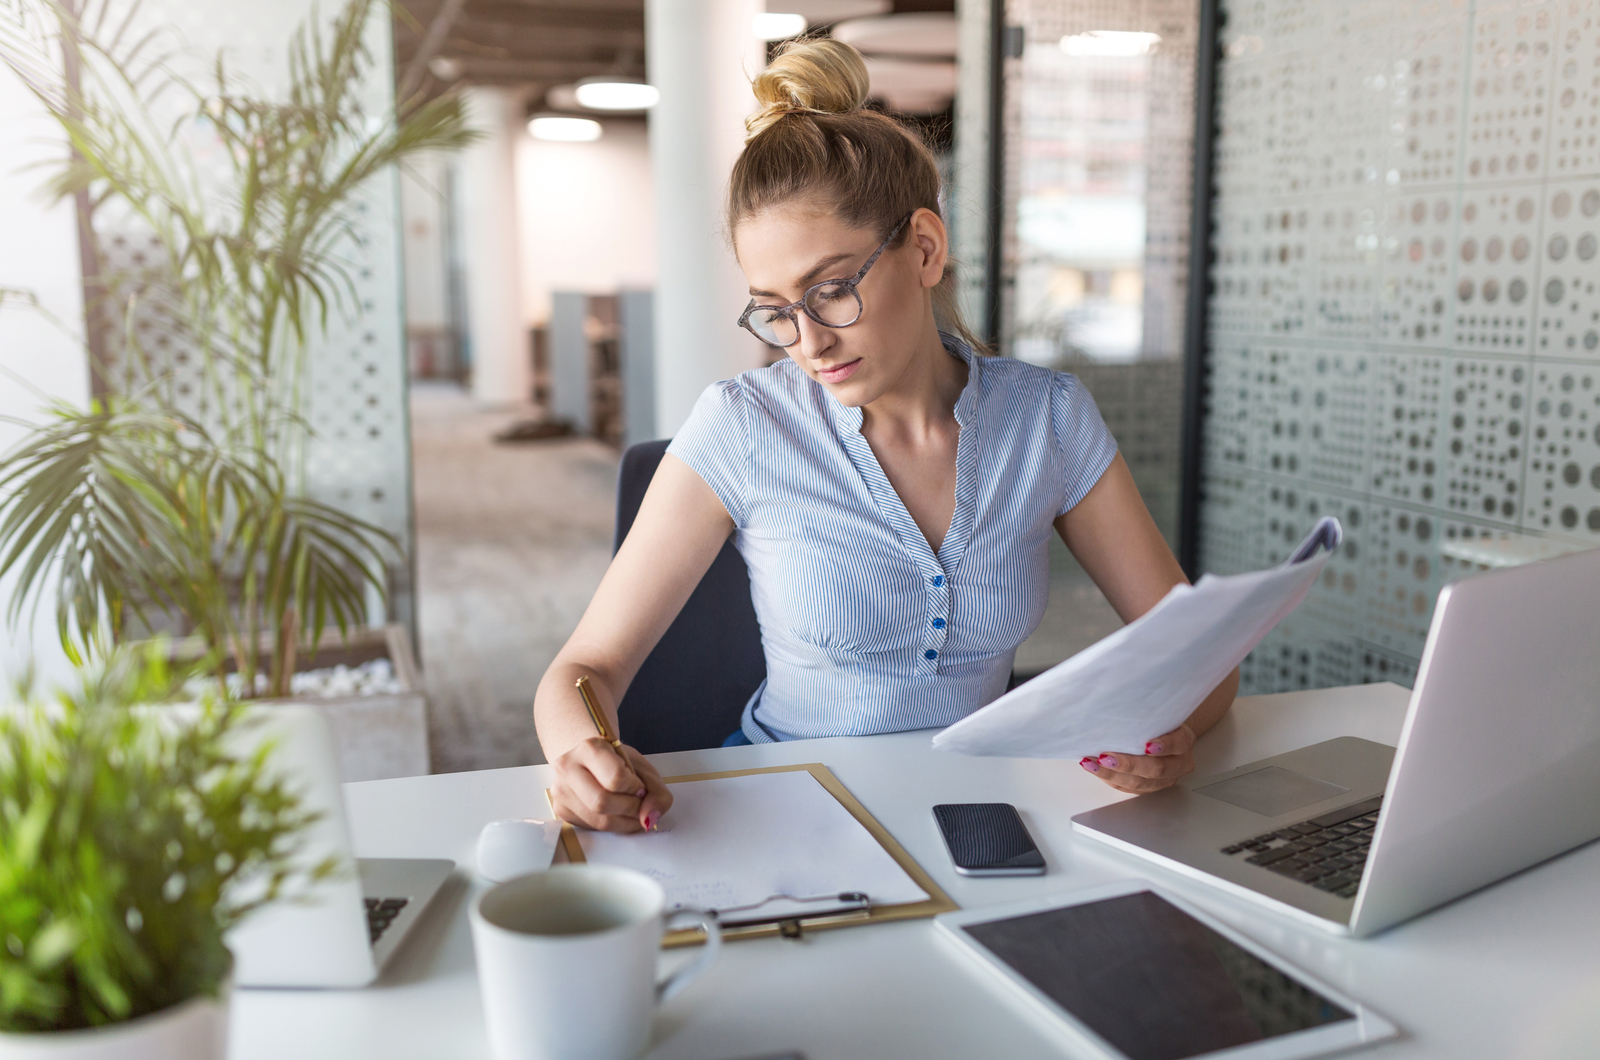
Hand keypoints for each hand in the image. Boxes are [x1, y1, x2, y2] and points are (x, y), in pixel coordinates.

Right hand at [548, 738, 673, 832]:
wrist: (590, 760)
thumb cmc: (616, 762)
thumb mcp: (642, 768)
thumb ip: (656, 792)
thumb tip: (649, 819)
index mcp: (589, 748)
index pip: (615, 778)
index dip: (635, 788)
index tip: (640, 787)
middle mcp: (568, 767)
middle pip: (602, 802)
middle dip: (630, 808)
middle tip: (639, 804)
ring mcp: (560, 790)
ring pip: (598, 821)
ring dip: (624, 821)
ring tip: (631, 810)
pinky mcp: (561, 809)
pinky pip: (592, 828)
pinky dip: (612, 826)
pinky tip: (616, 814)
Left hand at [1080, 724, 1196, 793]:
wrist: (1162, 734)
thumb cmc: (1155, 721)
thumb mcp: (1156, 713)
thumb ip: (1145, 714)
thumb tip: (1116, 706)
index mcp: (1184, 741)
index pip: (1178, 743)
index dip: (1164, 746)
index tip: (1147, 745)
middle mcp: (1179, 763)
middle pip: (1157, 769)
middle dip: (1128, 764)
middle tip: (1105, 757)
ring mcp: (1166, 779)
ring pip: (1140, 783)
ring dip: (1112, 775)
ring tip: (1093, 764)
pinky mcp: (1150, 788)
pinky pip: (1129, 788)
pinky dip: (1110, 779)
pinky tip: (1095, 769)